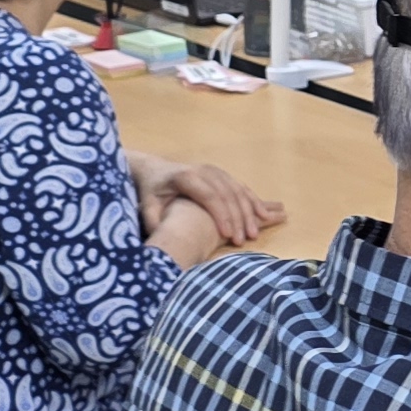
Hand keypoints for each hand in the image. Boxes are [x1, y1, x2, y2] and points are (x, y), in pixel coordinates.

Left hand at [134, 155, 282, 246]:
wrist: (155, 170)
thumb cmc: (152, 191)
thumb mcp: (147, 205)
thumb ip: (153, 220)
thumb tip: (160, 235)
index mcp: (185, 177)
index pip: (209, 196)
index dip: (221, 215)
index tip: (228, 235)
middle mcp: (203, 171)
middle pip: (227, 194)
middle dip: (237, 218)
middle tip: (243, 240)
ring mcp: (215, 171)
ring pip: (237, 190)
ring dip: (248, 211)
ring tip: (253, 233)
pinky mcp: (222, 175)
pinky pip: (241, 187)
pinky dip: (253, 201)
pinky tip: (264, 215)